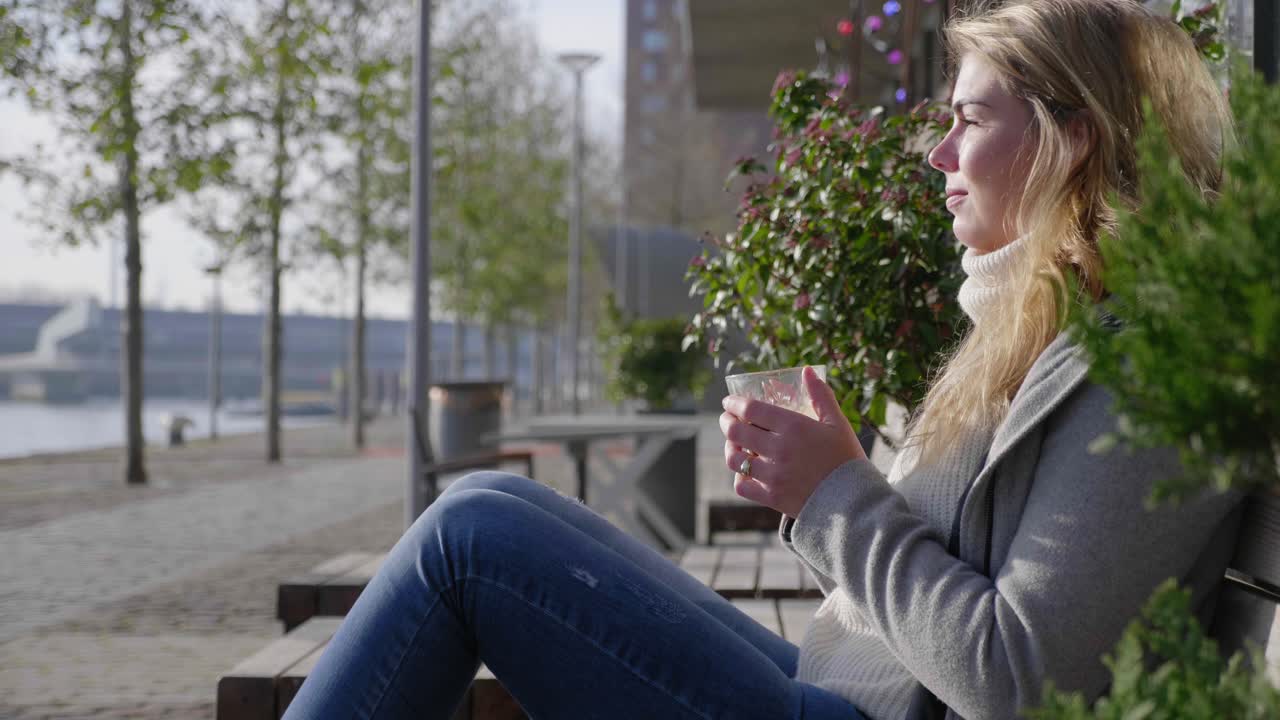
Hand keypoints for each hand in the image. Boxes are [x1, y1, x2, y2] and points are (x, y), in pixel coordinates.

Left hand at [720, 367, 867, 517]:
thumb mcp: (837, 423)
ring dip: (730, 447)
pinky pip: (742, 485)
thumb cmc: (847, 459)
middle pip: (737, 431)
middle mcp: (779, 449)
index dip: (735, 403)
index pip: (751, 409)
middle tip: (727, 419)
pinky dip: (740, 477)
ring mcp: (773, 475)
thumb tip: (807, 370)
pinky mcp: (772, 497)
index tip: (730, 401)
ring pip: (735, 458)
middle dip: (727, 421)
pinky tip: (746, 470)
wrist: (855, 502)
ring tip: (734, 443)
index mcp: (794, 427)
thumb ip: (821, 396)